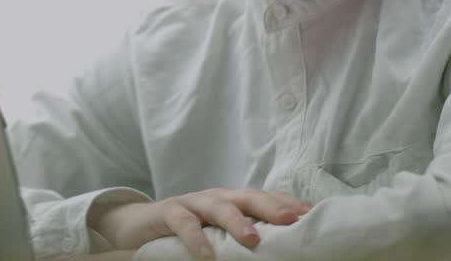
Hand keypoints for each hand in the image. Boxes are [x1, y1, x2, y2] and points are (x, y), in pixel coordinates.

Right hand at [89, 188, 311, 258]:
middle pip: (248, 196)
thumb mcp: (217, 234)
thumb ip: (241, 236)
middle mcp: (216, 197)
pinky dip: (195, 237)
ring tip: (252, 239)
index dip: (288, 204)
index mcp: (233, 202)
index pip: (266, 198)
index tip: (313, 216)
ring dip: (236, 221)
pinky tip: (207, 255)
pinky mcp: (167, 212)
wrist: (137, 224)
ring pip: (218, 205)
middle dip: (272, 207)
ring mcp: (192, 202)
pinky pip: (183, 222)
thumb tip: (275, 251)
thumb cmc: (185, 233)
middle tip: (292, 222)